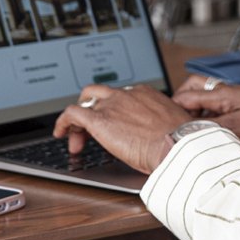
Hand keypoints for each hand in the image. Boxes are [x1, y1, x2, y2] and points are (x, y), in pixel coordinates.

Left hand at [52, 84, 191, 173]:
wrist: (177, 146)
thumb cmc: (179, 142)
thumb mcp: (171, 126)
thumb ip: (160, 125)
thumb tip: (161, 137)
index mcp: (145, 94)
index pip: (120, 96)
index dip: (112, 112)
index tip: (113, 126)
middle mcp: (126, 95)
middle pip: (100, 95)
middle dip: (92, 110)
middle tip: (91, 131)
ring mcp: (112, 105)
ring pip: (85, 102)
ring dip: (79, 120)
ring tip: (77, 139)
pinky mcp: (99, 120)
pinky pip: (72, 113)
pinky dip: (63, 122)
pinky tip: (60, 134)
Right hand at [173, 76, 239, 146]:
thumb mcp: (238, 129)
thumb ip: (211, 130)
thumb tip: (188, 134)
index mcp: (220, 94)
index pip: (184, 97)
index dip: (171, 110)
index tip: (162, 124)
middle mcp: (225, 92)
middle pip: (193, 90)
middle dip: (180, 104)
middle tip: (175, 122)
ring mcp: (235, 98)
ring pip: (207, 99)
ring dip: (197, 111)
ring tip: (193, 128)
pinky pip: (220, 107)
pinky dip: (212, 116)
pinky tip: (215, 131)